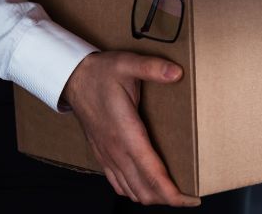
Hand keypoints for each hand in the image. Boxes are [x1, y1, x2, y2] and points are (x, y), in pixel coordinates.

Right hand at [61, 51, 200, 206]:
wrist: (72, 79)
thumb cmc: (100, 73)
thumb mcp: (127, 63)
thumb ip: (152, 68)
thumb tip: (176, 73)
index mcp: (125, 131)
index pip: (150, 170)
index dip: (170, 191)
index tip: (189, 199)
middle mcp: (115, 149)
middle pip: (143, 188)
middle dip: (167, 198)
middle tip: (190, 198)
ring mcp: (107, 154)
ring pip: (131, 190)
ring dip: (152, 196)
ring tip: (174, 195)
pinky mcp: (102, 155)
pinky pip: (118, 184)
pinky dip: (135, 191)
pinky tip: (145, 189)